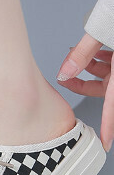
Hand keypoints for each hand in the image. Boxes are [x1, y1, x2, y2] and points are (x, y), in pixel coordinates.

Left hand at [56, 33, 112, 151]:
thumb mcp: (103, 32)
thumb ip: (83, 54)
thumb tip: (64, 72)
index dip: (109, 127)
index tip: (104, 143)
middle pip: (107, 90)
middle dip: (85, 84)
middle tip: (66, 78)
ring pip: (110, 75)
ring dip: (93, 68)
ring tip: (75, 54)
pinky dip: (102, 59)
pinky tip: (91, 50)